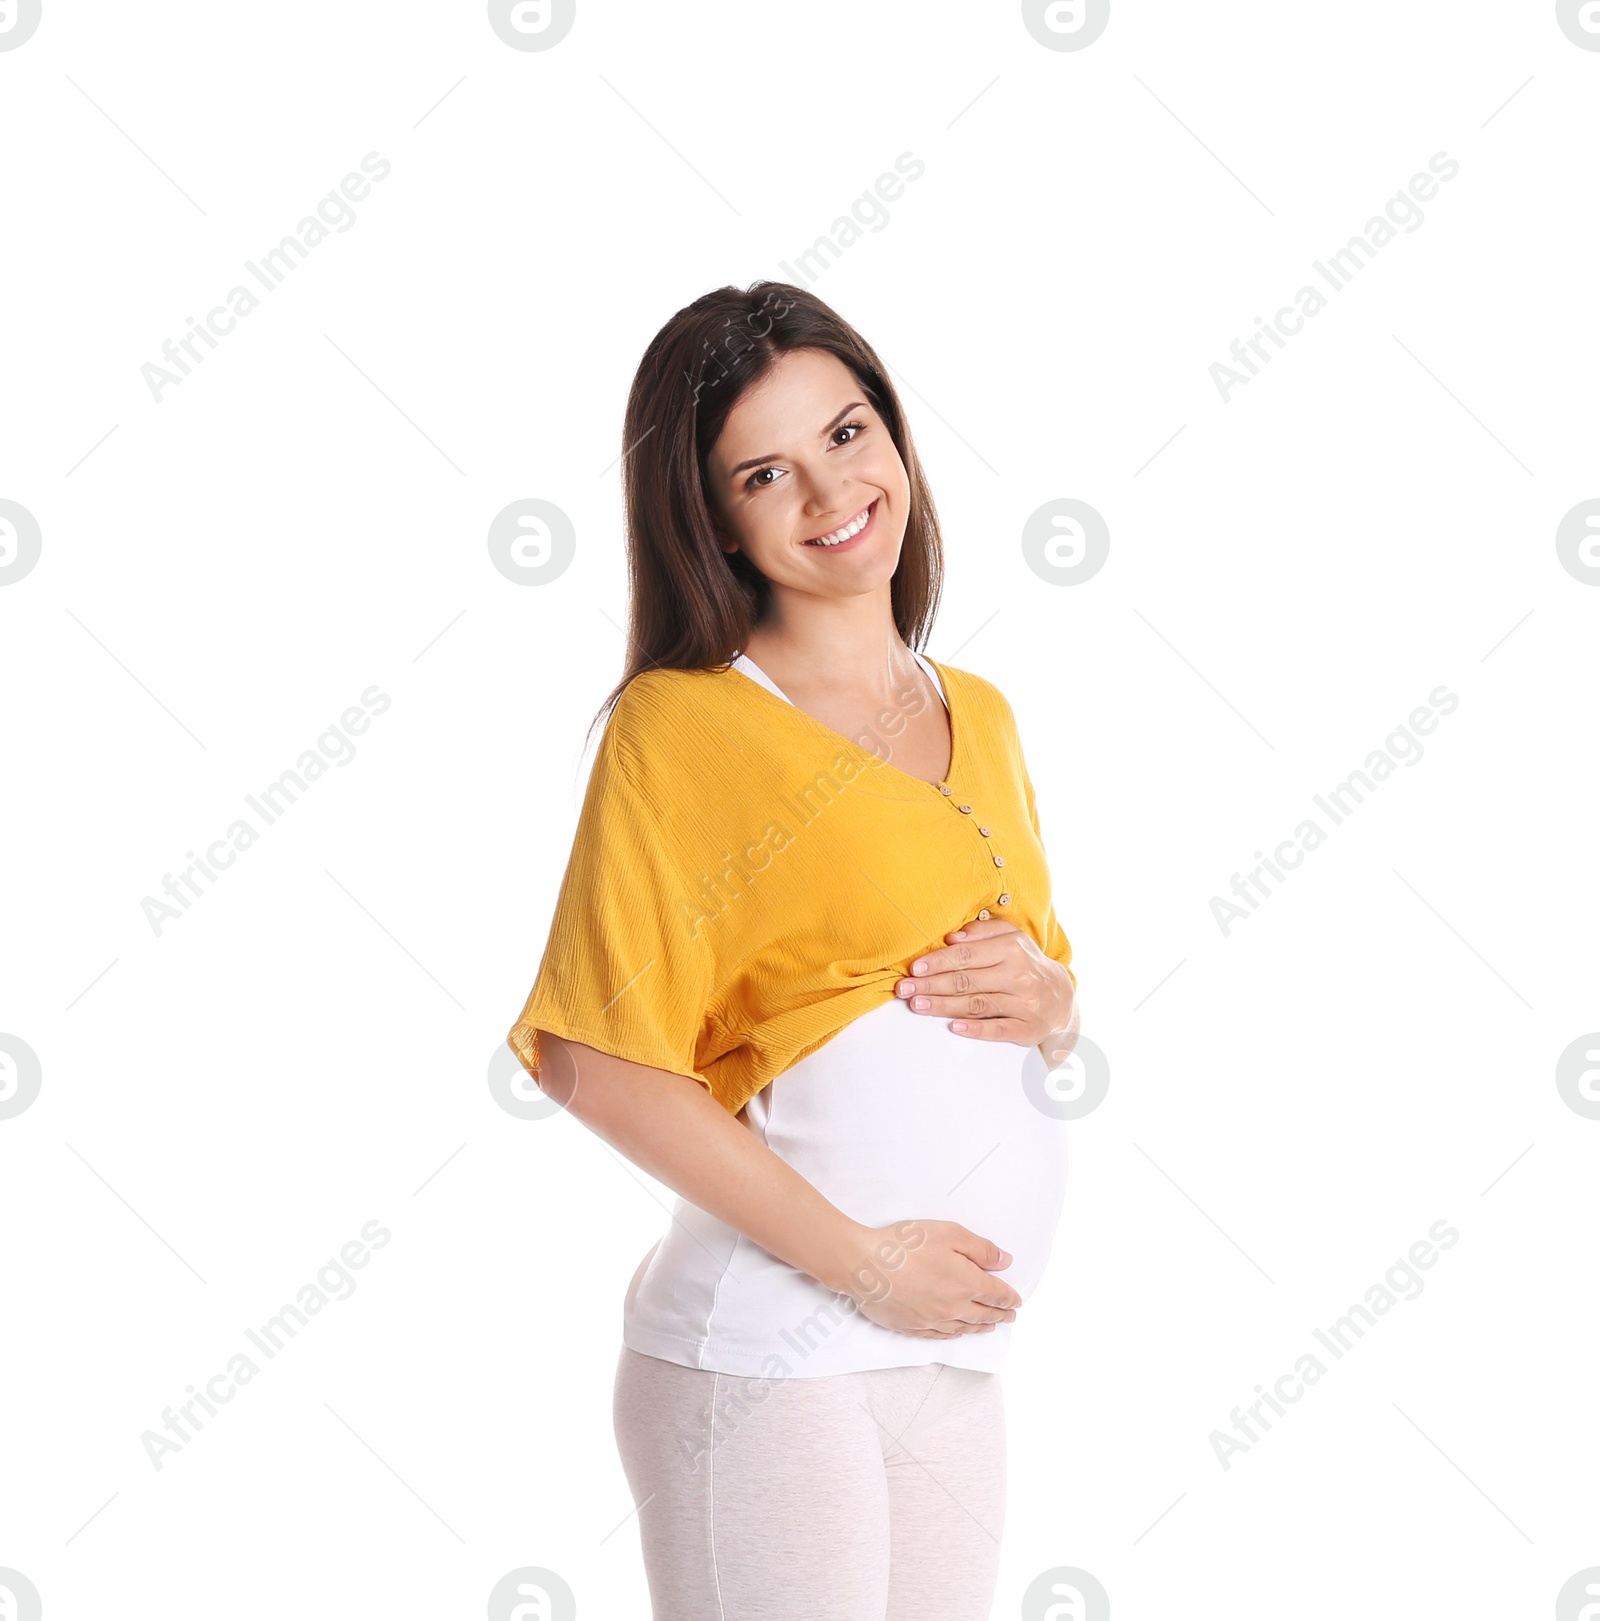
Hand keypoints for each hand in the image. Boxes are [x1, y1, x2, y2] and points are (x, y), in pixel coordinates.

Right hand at [833, 1219, 1021, 1339]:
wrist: (864, 1264)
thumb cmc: (905, 1244)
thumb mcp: (949, 1233)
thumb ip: (981, 1249)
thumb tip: (1005, 1262)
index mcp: (966, 1283)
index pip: (995, 1294)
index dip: (1009, 1298)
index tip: (1017, 1301)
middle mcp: (952, 1307)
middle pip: (983, 1315)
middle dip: (999, 1315)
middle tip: (1009, 1317)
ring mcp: (931, 1320)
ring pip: (963, 1328)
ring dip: (979, 1327)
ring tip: (988, 1327)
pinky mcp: (911, 1327)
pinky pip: (939, 1336)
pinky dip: (953, 1336)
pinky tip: (955, 1334)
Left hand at [896, 916, 1076, 1058]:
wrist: (1062, 997)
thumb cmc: (1026, 963)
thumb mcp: (1011, 937)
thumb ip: (983, 932)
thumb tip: (952, 937)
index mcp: (1012, 949)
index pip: (967, 955)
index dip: (938, 962)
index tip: (915, 968)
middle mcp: (1019, 975)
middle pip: (967, 981)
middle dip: (931, 985)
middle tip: (904, 989)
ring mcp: (1025, 1004)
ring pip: (977, 1005)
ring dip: (944, 1006)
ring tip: (917, 1005)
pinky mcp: (1028, 1029)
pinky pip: (998, 1029)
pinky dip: (976, 1030)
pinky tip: (954, 1027)